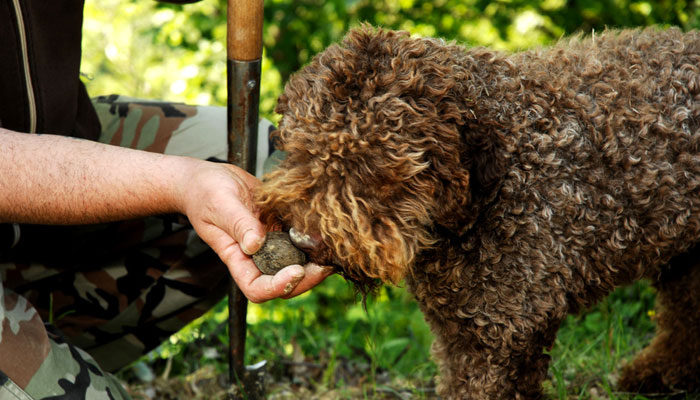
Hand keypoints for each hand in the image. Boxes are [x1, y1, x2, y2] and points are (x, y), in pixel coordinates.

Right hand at [177, 159, 331, 302]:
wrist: (208, 177)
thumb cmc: (205, 192)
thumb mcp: (220, 204)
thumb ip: (238, 224)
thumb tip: (255, 244)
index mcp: (237, 257)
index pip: (256, 288)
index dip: (278, 286)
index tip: (296, 270)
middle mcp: (255, 255)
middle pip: (283, 282)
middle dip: (307, 278)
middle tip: (327, 264)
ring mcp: (270, 242)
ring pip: (296, 263)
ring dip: (316, 261)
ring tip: (333, 249)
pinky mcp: (280, 227)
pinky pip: (300, 240)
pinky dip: (314, 239)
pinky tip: (327, 229)